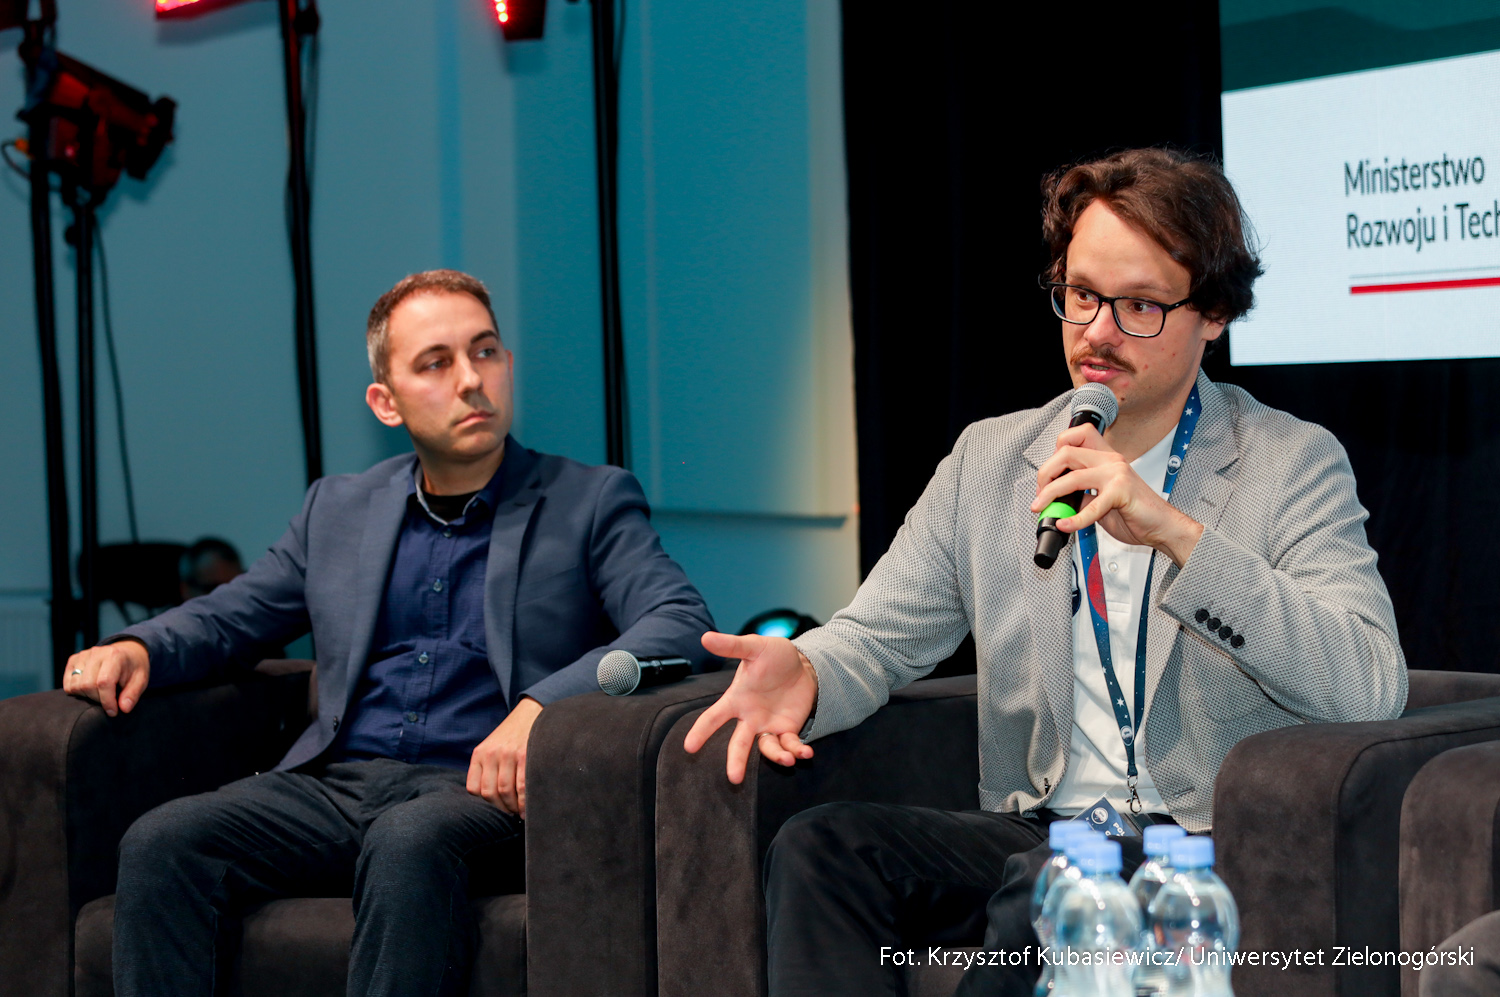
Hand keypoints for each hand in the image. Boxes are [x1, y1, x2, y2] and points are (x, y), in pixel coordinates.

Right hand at [63, 639, 150, 716]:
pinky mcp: (73, 660)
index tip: (113, 712)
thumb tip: (124, 708)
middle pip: (87, 686)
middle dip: (98, 699)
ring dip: (87, 696)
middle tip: (109, 701)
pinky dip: (76, 692)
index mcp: (115, 656)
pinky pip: (67, 683)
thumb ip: (133, 694)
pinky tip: (90, 689)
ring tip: (101, 694)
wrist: (127, 653)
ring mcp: (82, 655)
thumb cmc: (133, 669)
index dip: (107, 701)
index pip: (104, 682)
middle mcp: (96, 653)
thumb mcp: (141, 680)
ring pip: (75, 686)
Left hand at [467, 696, 542, 817]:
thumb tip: (493, 799)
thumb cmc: (514, 734)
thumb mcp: (494, 746)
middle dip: (502, 809)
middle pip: (490, 793)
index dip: (487, 803)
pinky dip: (525, 802)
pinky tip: (528, 807)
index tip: (499, 807)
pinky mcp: (525, 754)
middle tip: (512, 813)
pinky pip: (522, 786)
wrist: (533, 711)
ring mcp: (508, 754)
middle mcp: (491, 754)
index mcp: (480, 753)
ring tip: (521, 812)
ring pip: (505, 791)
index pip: (474, 789)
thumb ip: (488, 767)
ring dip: (513, 807)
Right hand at [683, 631, 816, 783]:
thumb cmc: (774, 656)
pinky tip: (805, 753)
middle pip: (738, 743)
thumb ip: (732, 646)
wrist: (803, 664)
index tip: (689, 747)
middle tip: (734, 779)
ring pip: (767, 749)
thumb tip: (705, 637)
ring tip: (787, 760)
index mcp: (737, 699)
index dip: (701, 731)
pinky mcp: (788, 730)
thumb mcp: (754, 647)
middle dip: (736, 761)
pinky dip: (797, 751)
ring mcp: (768, 726)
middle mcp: (749, 717)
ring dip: (776, 757)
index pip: (714, 718)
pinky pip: (789, 745)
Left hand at [1030, 423, 1203, 567]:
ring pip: (1072, 477)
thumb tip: (1056, 501)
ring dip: (1050, 494)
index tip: (1047, 477)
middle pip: (1066, 452)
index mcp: (1106, 457)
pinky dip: (1074, 519)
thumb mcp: (1101, 500)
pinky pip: (1091, 506)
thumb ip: (1082, 495)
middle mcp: (1111, 460)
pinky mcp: (1121, 492)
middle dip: (1044, 474)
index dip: (1054, 453)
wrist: (1163, 526)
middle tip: (1040, 495)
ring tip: (1042, 509)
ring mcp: (1116, 474)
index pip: (1075, 436)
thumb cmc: (1135, 513)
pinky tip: (1066, 526)